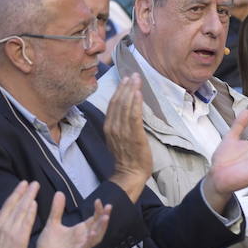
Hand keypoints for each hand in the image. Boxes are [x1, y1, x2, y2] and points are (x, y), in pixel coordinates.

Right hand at [0, 181, 38, 247]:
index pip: (7, 205)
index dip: (16, 193)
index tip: (22, 185)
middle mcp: (3, 225)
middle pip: (15, 204)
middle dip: (23, 191)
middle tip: (32, 182)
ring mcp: (11, 231)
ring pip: (21, 210)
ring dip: (29, 197)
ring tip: (35, 188)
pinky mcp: (19, 238)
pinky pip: (26, 222)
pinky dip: (30, 212)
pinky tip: (35, 204)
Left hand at [32, 193, 111, 247]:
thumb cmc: (49, 244)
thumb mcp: (52, 222)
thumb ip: (57, 209)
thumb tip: (60, 193)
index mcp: (79, 231)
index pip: (93, 219)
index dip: (98, 211)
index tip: (99, 200)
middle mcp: (82, 239)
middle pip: (97, 227)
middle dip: (104, 217)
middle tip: (108, 207)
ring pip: (95, 238)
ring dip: (101, 228)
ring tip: (105, 218)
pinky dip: (89, 242)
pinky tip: (92, 233)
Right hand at [104, 74, 151, 202]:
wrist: (130, 173)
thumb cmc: (126, 157)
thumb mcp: (117, 138)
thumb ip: (119, 124)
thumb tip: (126, 110)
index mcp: (109, 127)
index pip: (113, 104)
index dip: (119, 90)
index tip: (125, 79)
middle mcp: (114, 127)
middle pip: (119, 102)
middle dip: (126, 86)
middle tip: (133, 74)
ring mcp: (123, 131)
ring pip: (126, 106)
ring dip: (132, 90)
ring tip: (137, 79)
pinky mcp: (134, 135)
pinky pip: (134, 116)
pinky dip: (136, 103)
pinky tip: (138, 93)